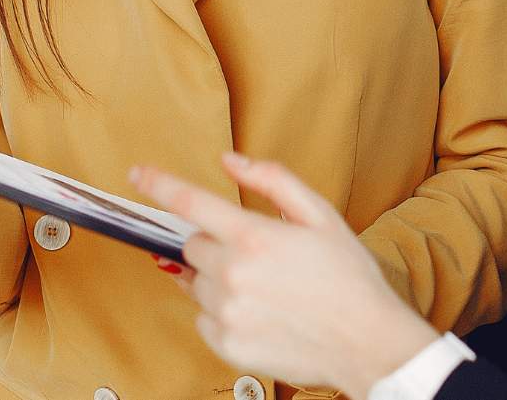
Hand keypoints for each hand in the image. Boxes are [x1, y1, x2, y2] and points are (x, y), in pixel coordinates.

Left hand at [130, 153, 441, 397]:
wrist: (367, 342)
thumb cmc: (349, 278)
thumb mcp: (321, 215)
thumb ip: (272, 181)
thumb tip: (230, 162)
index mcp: (253, 237)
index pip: (189, 202)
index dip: (158, 184)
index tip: (138, 175)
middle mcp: (232, 275)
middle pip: (192, 246)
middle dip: (216, 244)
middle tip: (256, 256)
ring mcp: (226, 313)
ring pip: (195, 283)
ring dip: (218, 279)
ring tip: (264, 288)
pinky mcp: (226, 345)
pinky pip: (202, 319)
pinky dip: (222, 313)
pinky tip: (258, 312)